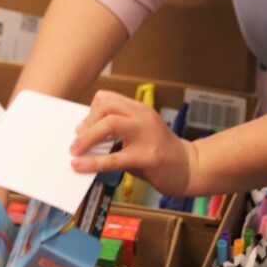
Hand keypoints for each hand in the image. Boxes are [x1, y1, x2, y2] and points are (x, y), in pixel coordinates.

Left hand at [69, 90, 197, 196]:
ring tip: (75, 152)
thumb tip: (85, 139)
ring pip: (109, 124)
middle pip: (105, 105)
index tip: (82, 130)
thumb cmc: (161, 153)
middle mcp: (143, 117)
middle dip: (86, 124)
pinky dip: (93, 162)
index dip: (90, 113)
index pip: (107, 98)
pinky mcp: (148, 157)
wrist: (191, 168)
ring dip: (86, 138)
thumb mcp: (140, 135)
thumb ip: (118, 133)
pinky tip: (80, 166)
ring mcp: (147, 136)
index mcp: (140, 110)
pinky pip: (114, 158)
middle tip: (76, 143)